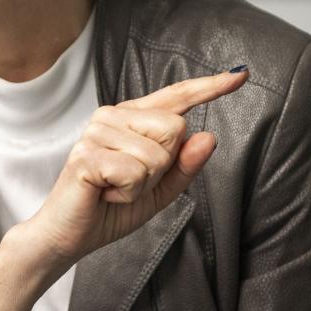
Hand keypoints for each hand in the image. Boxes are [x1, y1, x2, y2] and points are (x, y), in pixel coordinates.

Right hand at [20, 68, 248, 269]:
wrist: (70, 236)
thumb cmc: (111, 209)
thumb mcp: (160, 190)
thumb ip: (185, 165)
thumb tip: (208, 136)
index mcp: (131, 119)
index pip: (176, 97)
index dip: (208, 87)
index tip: (240, 75)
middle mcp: (112, 116)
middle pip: (175, 128)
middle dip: (163, 167)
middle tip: (130, 182)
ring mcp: (96, 132)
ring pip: (157, 155)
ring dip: (143, 185)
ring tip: (115, 189)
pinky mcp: (87, 154)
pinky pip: (135, 172)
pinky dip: (128, 193)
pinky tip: (105, 194)